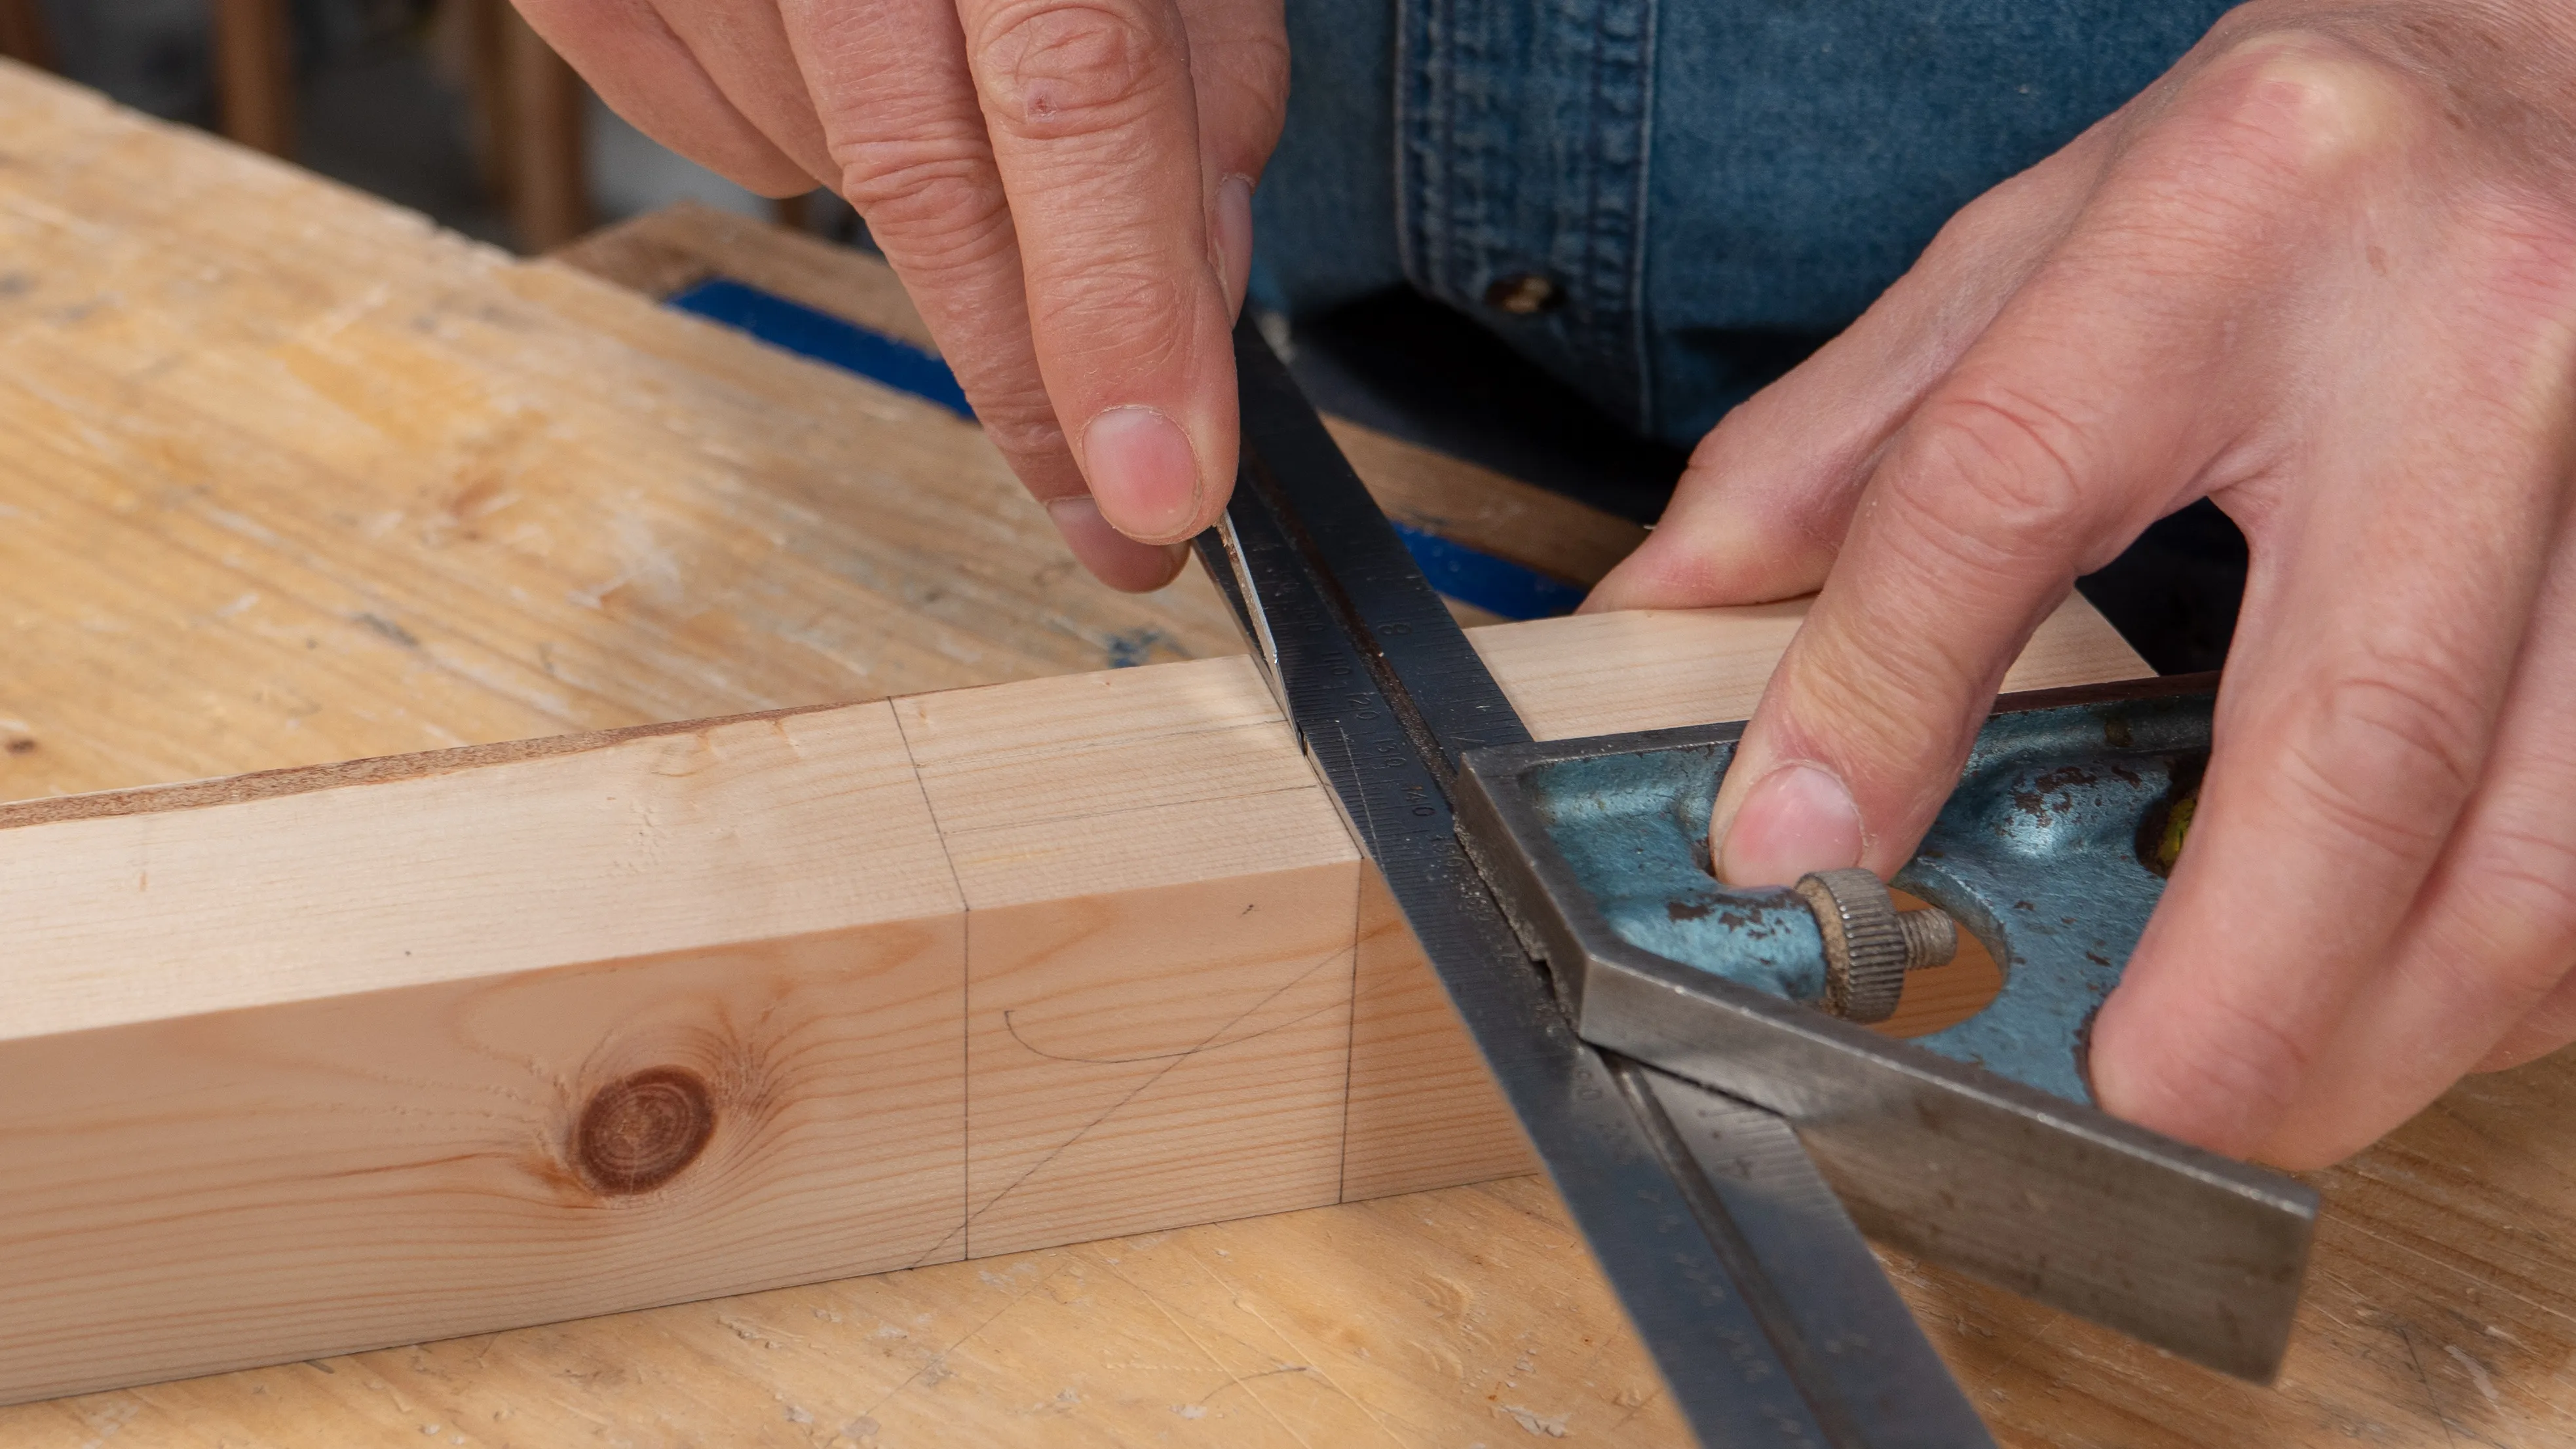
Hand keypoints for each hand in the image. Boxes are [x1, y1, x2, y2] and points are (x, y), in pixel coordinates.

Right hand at [513, 0, 1285, 589]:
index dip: (1116, 310)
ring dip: (939, 205)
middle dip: (1032, 376)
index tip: (1158, 490)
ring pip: (827, 167)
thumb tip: (1196, 283)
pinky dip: (804, 138)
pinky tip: (838, 55)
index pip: (1071, 87)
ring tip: (963, 88)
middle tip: (1113, 513)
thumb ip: (1196, 62)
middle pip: (920, 175)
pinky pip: (718, 134)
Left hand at [1589, 1, 2575, 1167]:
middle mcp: (2460, 328)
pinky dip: (2526, 964)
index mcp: (2230, 218)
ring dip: (2402, 1024)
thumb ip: (1839, 439)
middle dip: (2239, 988)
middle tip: (2131, 1110)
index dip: (1876, 699)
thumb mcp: (2036, 242)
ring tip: (2267, 1101)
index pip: (2003, 485)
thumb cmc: (2295, 159)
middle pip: (2353, 729)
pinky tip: (2417, 995)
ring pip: (2550, 830)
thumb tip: (1659, 617)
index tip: (1794, 860)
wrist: (2563, 44)